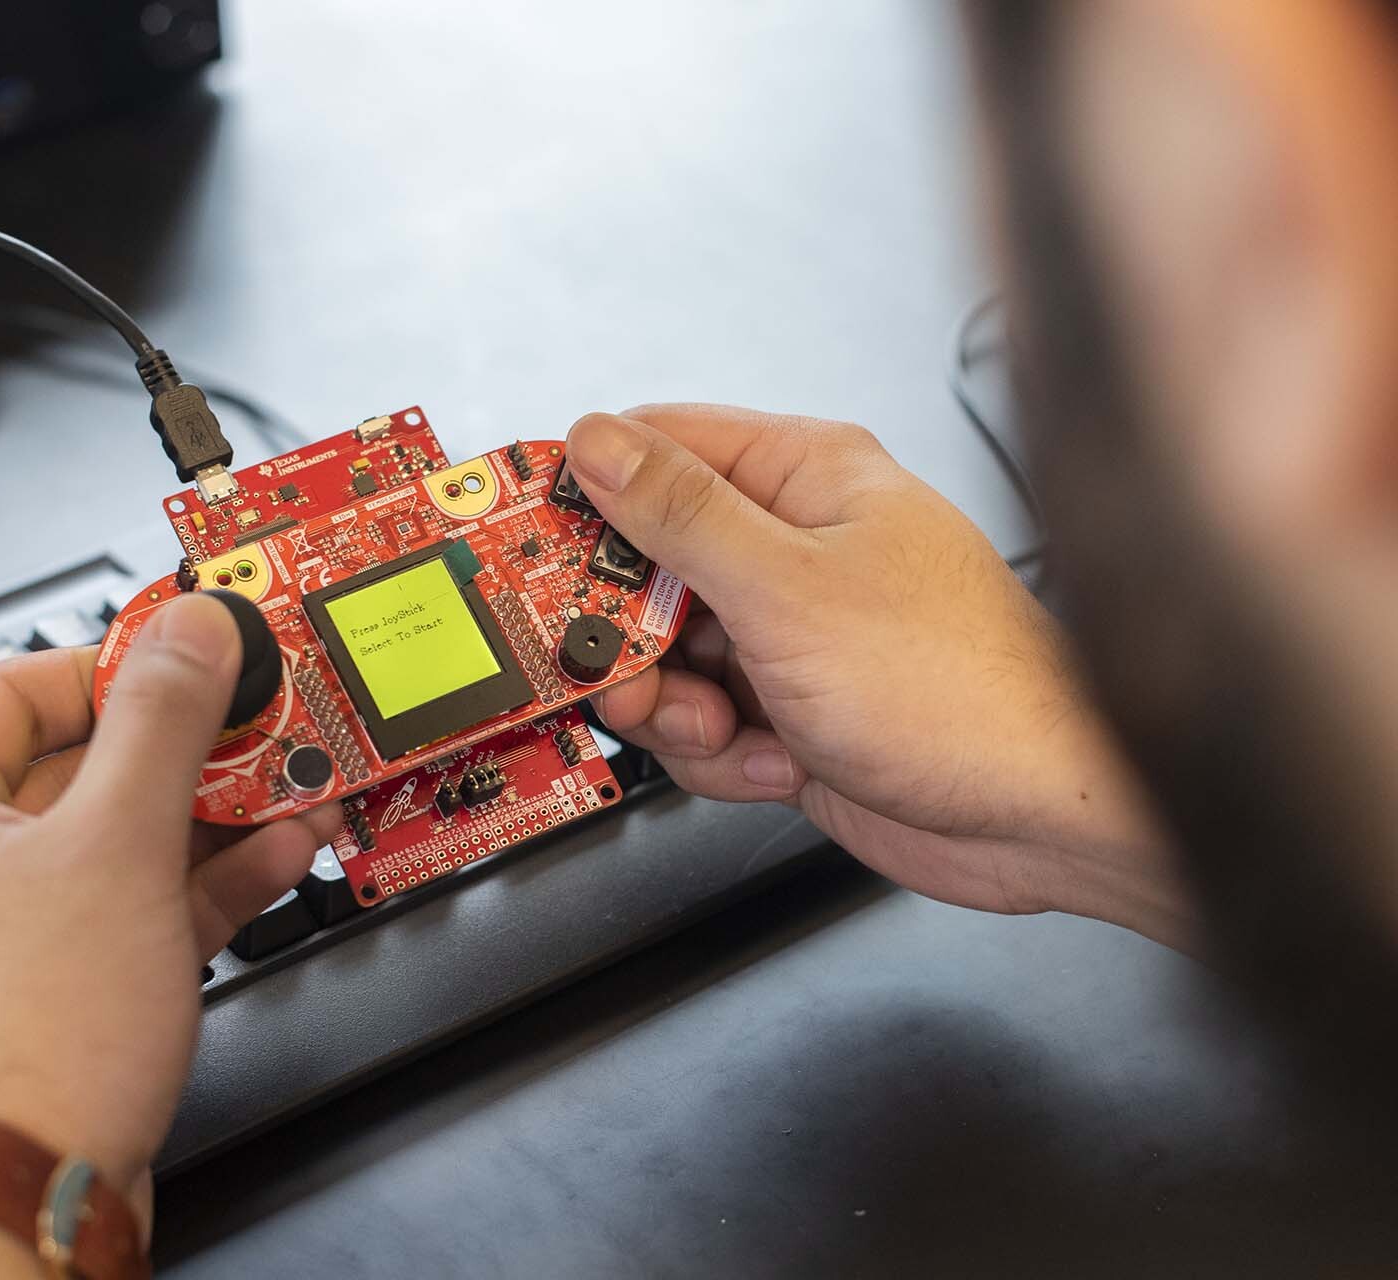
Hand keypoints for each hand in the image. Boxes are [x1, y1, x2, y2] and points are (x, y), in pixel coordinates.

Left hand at [0, 594, 337, 1233]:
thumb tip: (188, 633)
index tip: (192, 656)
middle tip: (259, 727)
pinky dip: (193, 885)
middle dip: (186, 750)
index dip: (114, 664)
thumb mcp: (117, 840)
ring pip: (108, 845)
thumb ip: (161, 722)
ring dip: (207, 817)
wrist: (24, 1189)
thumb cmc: (27, 1034)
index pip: (16, 689)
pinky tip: (272, 862)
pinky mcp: (43, 996)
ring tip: (291, 792)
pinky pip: (121, 911)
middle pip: (75, 768)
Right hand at [567, 404, 1192, 946]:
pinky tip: (780, 760)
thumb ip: (679, 513)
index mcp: (803, 479)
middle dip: (625, 636)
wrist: (1041, 816)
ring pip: (660, 659)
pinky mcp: (788, 711)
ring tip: (730, 728)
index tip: (525, 546)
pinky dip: (722, 756)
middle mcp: (793, 549)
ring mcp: (788, 634)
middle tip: (632, 670)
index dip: (582, 497)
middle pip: (641, 570)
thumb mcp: (788, 589)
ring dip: (675, 710)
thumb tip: (597, 442)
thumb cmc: (960, 689)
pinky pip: (699, 724)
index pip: (654, 452)